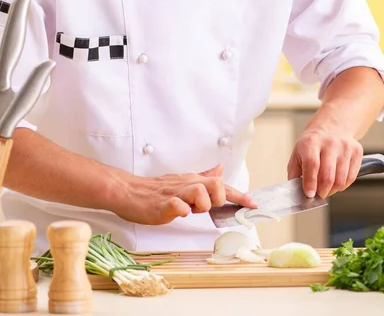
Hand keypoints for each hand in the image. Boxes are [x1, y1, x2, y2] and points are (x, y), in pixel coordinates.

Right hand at [118, 164, 256, 224]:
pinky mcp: (162, 204)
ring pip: (199, 192)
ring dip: (201, 204)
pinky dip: (182, 210)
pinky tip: (179, 212)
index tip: (254, 204)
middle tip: (207, 207)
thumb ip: (203, 176)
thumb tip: (220, 170)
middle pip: (216, 185)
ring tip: (190, 209)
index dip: (240, 195)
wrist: (129, 191)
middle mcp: (187, 184)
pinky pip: (177, 206)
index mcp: (193, 181)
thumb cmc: (156, 189)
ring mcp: (175, 194)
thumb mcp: (184, 181)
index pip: (222, 186)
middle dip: (219, 198)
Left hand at [287, 124, 362, 199]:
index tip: (309, 194)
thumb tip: (296, 191)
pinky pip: (351, 177)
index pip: (312, 164)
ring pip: (340, 180)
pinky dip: (342, 186)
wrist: (332, 126)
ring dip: (332, 190)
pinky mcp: (356, 151)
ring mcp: (345, 147)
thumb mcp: (297, 153)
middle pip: (327, 175)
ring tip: (326, 189)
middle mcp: (329, 143)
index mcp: (311, 142)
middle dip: (322, 191)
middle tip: (318, 194)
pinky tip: (336, 182)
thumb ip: (294, 173)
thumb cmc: (312, 143)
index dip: (310, 182)